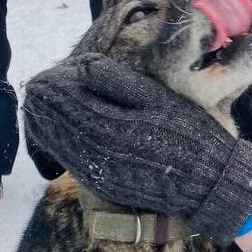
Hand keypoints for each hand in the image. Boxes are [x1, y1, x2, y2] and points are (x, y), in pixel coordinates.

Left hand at [23, 53, 251, 243]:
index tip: (53, 69)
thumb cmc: (190, 134)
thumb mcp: (159, 99)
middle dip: (46, 101)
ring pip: (56, 142)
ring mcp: (97, 173)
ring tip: (45, 105)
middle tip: (42, 83)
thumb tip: (81, 66)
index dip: (55, 82)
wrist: (208, 183)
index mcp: (108, 126)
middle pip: (54, 121)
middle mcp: (95, 153)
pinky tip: (61, 132)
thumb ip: (118, 81)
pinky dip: (58, 143)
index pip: (65, 99)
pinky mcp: (103, 184)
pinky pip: (69, 160)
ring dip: (47, 122)